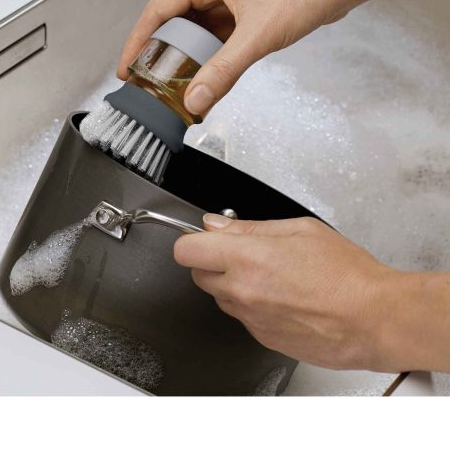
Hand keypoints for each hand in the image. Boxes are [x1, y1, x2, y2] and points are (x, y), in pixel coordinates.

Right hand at [119, 0, 449, 117]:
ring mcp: (226, 3)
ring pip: (191, 35)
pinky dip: (204, 62)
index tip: (126, 67)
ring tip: (170, 87)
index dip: (137, 41)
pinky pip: (212, 42)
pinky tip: (202, 80)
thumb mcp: (256, 37)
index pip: (157, 11)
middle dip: (157, 54)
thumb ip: (223, 71)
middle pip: (170, 24)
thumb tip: (196, 100)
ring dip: (181, 60)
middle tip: (145, 82)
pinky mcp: (239, 17)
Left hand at [174, 214, 403, 371]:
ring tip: (270, 275)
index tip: (204, 237)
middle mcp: (242, 291)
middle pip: (198, 274)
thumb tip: (217, 224)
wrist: (374, 319)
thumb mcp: (299, 229)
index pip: (186, 250)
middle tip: (242, 252)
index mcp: (247, 258)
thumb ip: (250, 227)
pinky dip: (252, 304)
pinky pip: (242, 316)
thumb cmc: (346, 274)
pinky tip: (281, 296)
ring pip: (220, 296)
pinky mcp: (261, 337)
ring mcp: (250, 318)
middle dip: (212, 260)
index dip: (192, 240)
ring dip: (232, 283)